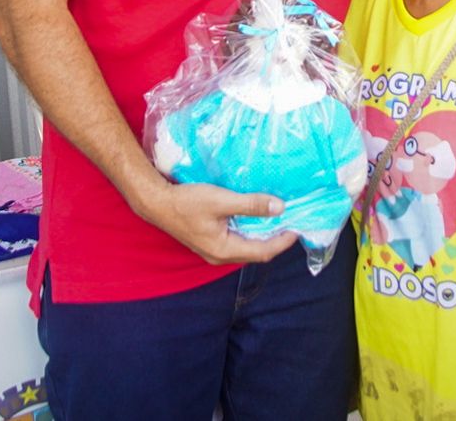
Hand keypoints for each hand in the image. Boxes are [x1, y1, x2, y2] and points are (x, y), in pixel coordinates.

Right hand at [139, 180, 297, 265]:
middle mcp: (220, 255)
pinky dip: (250, 231)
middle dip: (276, 239)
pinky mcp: (209, 241)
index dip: (283, 241)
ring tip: (278, 220)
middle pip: (256, 252)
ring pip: (246, 246)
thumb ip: (251, 205)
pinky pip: (237, 240)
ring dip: (263, 235)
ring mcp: (214, 250)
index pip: (263, 251)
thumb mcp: (221, 200)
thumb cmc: (187, 202)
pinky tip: (255, 218)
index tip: (298, 227)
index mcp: (225, 250)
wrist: (156, 203)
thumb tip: (280, 208)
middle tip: (292, 223)